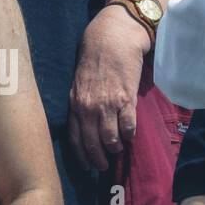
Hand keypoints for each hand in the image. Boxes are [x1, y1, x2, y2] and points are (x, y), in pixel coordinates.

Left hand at [68, 4, 149, 170]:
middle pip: (92, 142)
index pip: (74, 136)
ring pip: (110, 138)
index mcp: (75, 102)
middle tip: (104, 166)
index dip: (81, 154)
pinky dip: (129, 134)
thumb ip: (80, 103)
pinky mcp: (126, 98)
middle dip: (98, 158)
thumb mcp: (79, 82)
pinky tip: (130, 135)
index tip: (87, 165)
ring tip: (118, 149)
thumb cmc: (94, 58)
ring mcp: (107, 103)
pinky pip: (128, 126)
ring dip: (115, 147)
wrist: (112, 38)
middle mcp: (88, 106)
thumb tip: (85, 126)